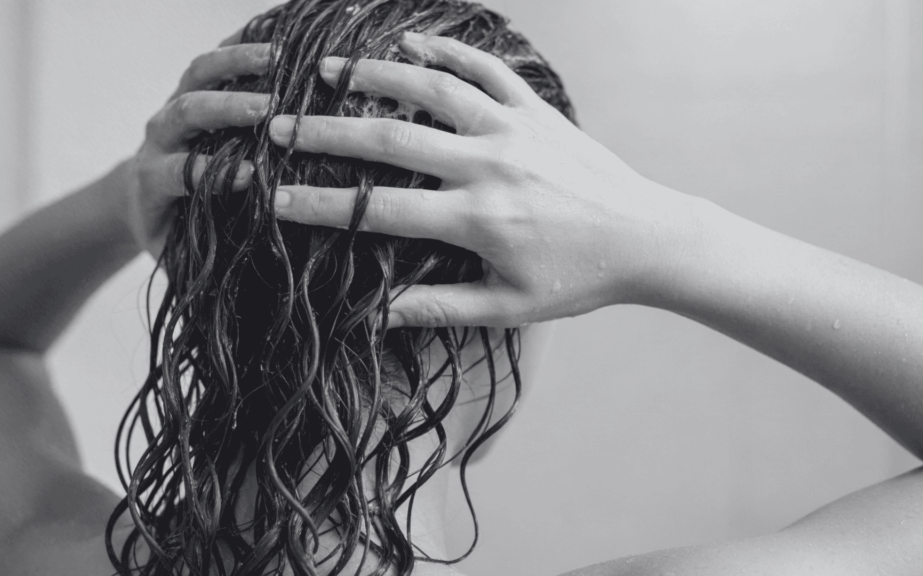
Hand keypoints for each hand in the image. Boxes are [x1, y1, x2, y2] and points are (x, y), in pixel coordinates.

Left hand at [123, 33, 271, 257]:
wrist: (133, 197)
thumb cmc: (167, 232)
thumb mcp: (176, 257)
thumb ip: (199, 266)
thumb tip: (240, 297)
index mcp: (152, 181)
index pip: (179, 171)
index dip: (210, 173)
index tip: (251, 178)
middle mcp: (159, 137)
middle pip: (185, 113)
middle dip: (223, 109)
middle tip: (266, 108)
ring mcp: (173, 106)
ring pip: (196, 75)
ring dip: (234, 62)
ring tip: (278, 56)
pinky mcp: (188, 87)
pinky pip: (212, 57)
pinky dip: (240, 40)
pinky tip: (277, 31)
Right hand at [268, 32, 702, 327]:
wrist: (647, 238)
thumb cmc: (577, 279)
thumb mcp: (509, 307)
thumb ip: (442, 307)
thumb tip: (379, 314)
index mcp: (477, 219)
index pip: (381, 210)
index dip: (322, 206)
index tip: (276, 199)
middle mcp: (490, 166)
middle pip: (393, 140)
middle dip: (328, 133)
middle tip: (280, 127)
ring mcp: (515, 130)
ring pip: (435, 91)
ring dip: (377, 75)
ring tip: (330, 70)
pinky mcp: (538, 111)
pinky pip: (489, 70)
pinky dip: (448, 52)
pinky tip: (410, 43)